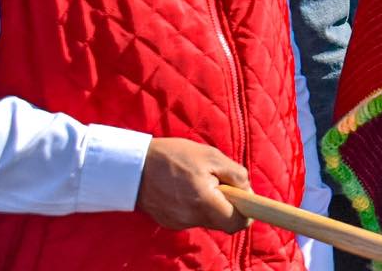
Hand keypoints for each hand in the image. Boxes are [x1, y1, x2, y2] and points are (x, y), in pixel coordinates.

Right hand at [136, 137, 251, 232]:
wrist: (134, 166)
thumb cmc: (175, 156)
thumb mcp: (212, 156)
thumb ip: (236, 175)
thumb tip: (248, 192)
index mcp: (204, 202)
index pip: (236, 224)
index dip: (247, 213)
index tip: (246, 198)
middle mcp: (191, 218)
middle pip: (223, 222)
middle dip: (229, 205)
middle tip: (222, 182)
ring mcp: (179, 222)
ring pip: (208, 219)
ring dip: (212, 204)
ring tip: (200, 180)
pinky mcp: (169, 221)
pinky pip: (193, 217)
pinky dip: (197, 205)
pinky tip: (187, 187)